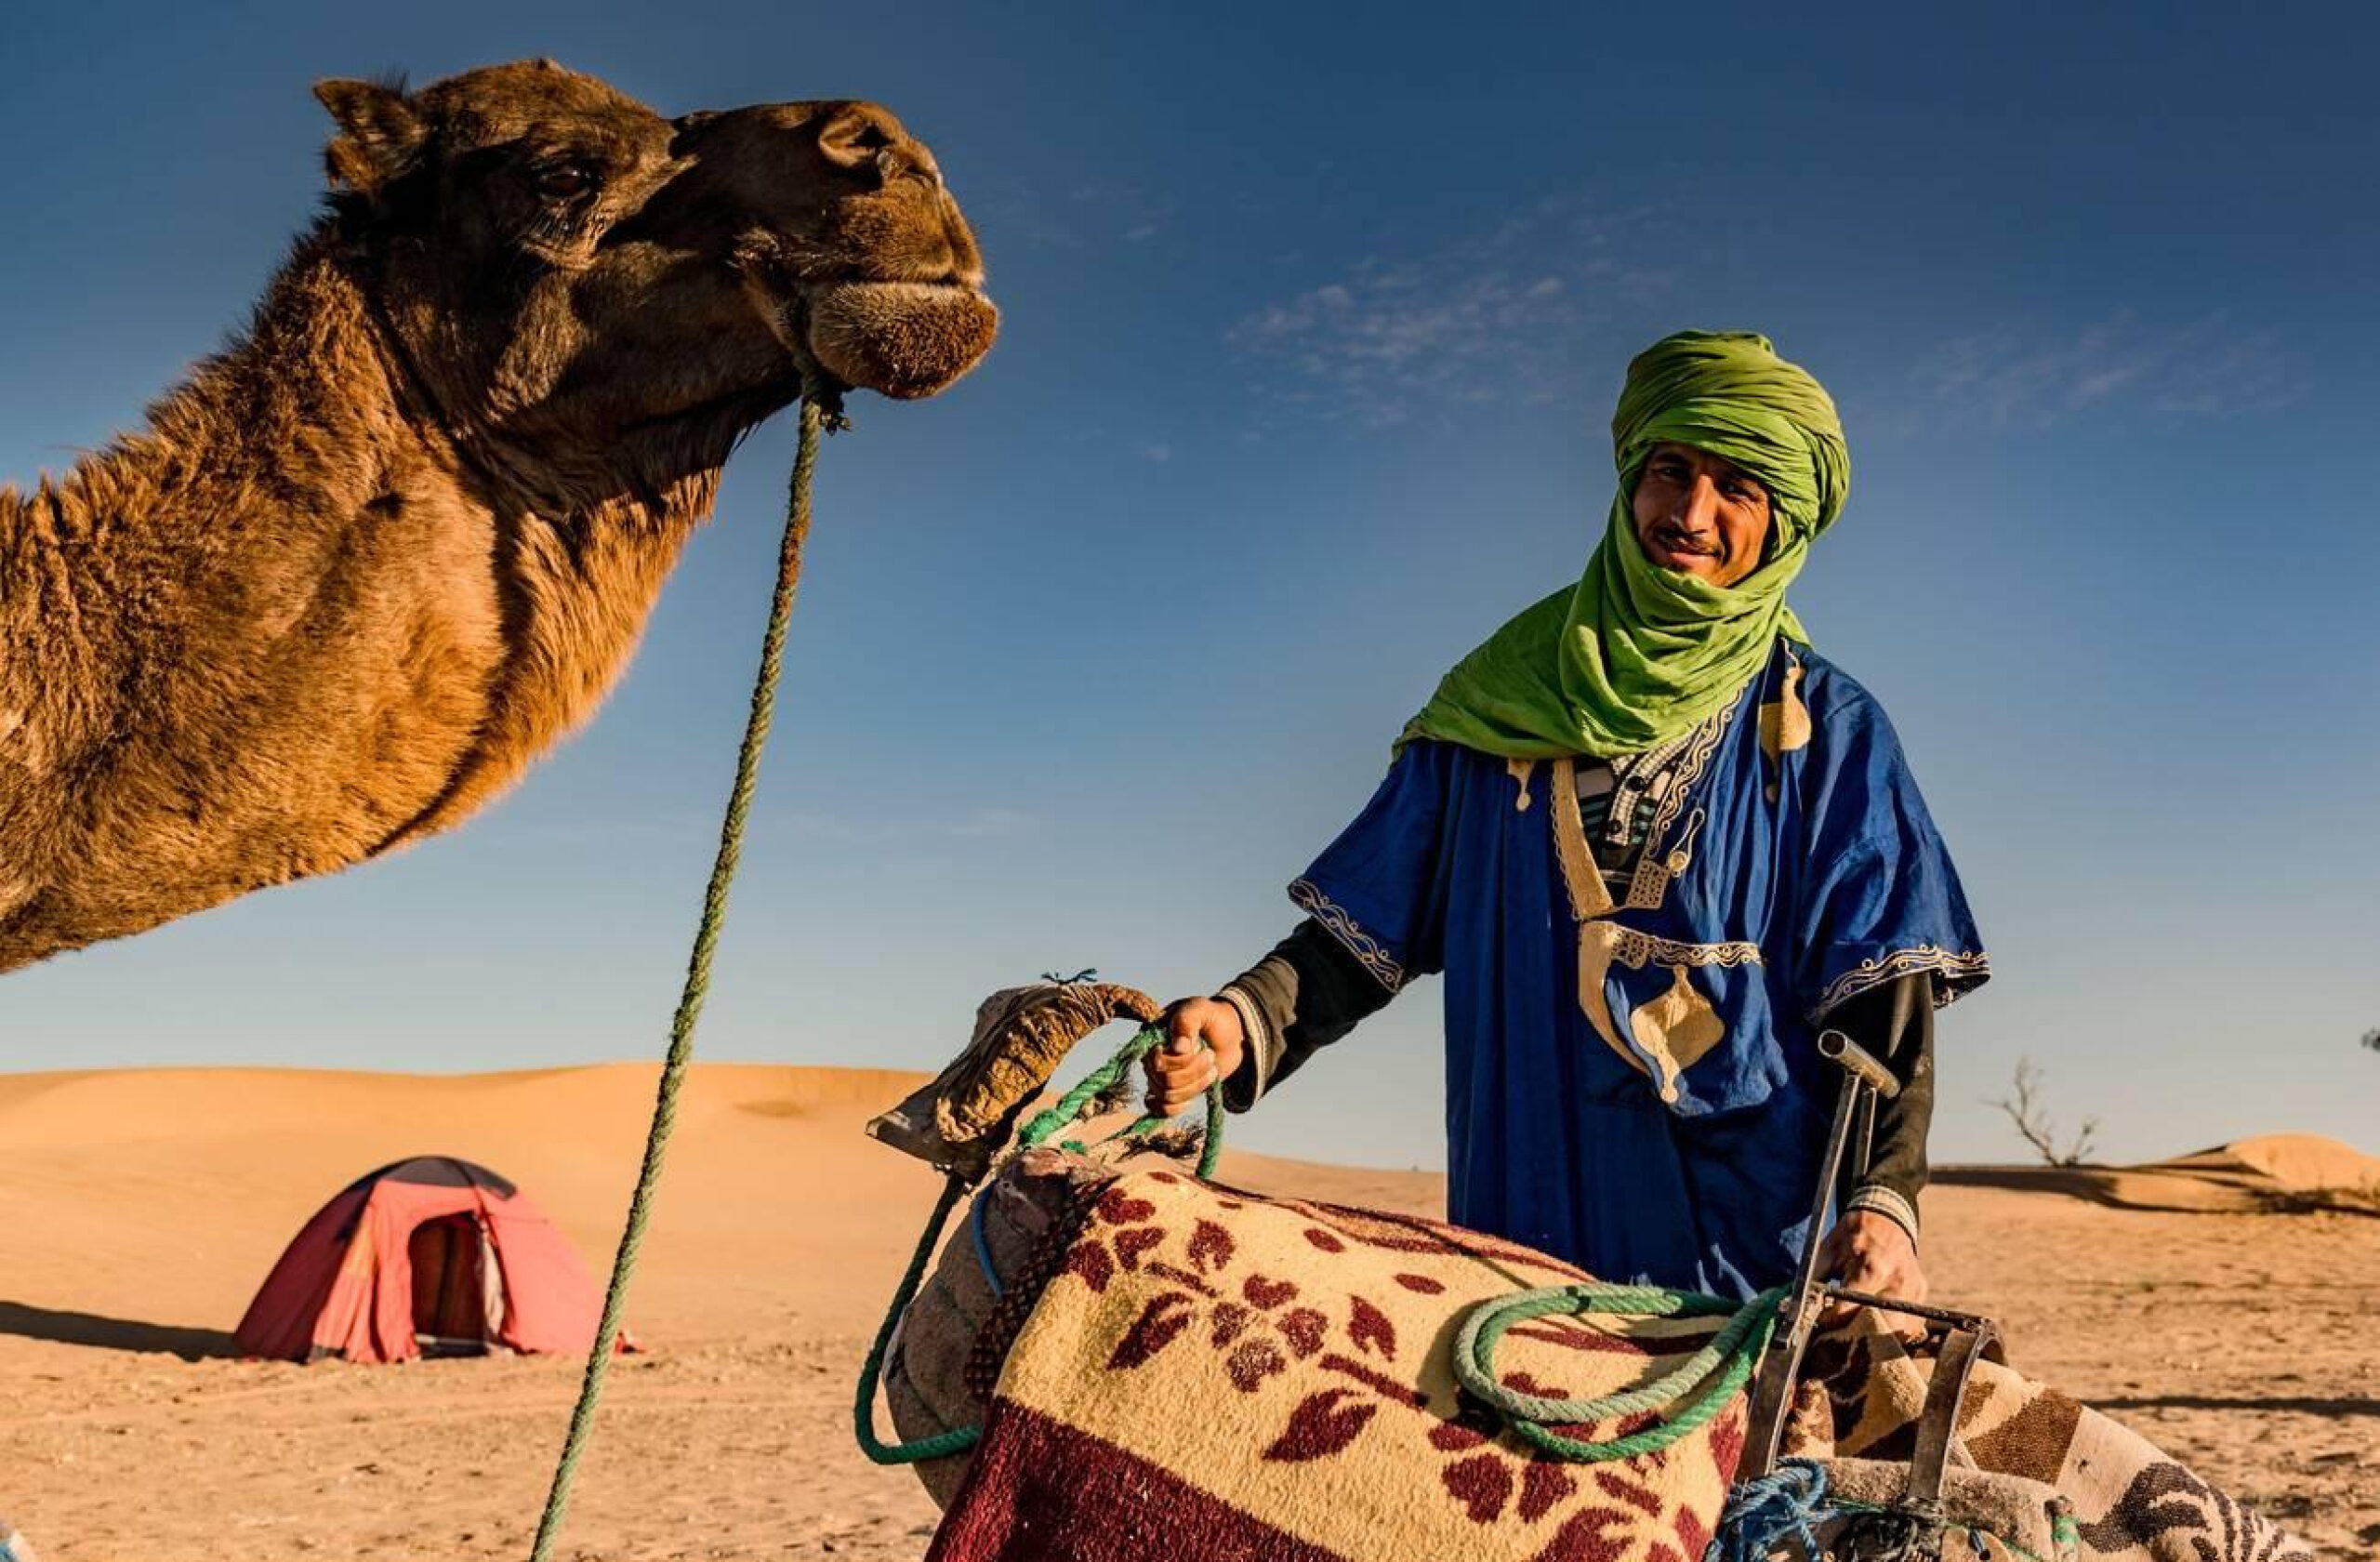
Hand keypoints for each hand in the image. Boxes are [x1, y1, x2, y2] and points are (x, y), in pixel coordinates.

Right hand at [1143, 997, 1245, 1116]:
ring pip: (1168, 1096)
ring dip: (1196, 1085)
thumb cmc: (1212, 1018)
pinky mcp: (1171, 1091)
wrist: (1229, 1035)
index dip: (1180, 1061)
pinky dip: (1179, 1107)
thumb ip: (1186, 1021)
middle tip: (1210, 1055)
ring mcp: (1160, 1076)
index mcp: (1152, 1036)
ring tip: (1211, 1069)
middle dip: (1194, 1072)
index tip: (1198, 1045)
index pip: (1156, 1062)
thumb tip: (1177, 1047)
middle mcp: (1151, 1058)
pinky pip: (1162, 1110)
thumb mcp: (1201, 1009)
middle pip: (1164, 1081)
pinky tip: (1194, 1094)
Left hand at [1817, 1210, 1927, 1335]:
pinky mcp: (1921, 1293)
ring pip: (1898, 1331)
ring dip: (1878, 1337)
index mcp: (1869, 1269)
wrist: (1886, 1216)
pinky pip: (1911, 1324)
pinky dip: (1895, 1331)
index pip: (1848, 1312)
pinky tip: (1880, 1328)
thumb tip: (1797, 1306)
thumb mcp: (1827, 1250)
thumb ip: (1813, 1280)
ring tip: (1861, 1337)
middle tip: (1841, 1338)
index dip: (1830, 1322)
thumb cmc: (1851, 1234)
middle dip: (1857, 1337)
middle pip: (1878, 1328)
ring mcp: (1912, 1289)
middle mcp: (1895, 1282)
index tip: (1821, 1323)